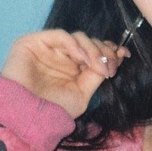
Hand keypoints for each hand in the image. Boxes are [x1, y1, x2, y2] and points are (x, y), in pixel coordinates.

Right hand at [0, 29, 131, 118]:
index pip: (93, 52)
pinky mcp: (33, 42)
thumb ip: (96, 74)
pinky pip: (60, 35)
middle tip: (111, 65)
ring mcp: (48, 49)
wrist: (27, 115)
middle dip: (104, 51)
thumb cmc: (52, 109)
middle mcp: (61, 57)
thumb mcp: (82, 93)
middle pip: (89, 42)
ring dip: (92, 49)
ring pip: (77, 37)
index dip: (109, 51)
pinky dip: (74, 44)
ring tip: (97, 64)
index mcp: (72, 69)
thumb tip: (115, 57)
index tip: (124, 55)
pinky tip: (81, 57)